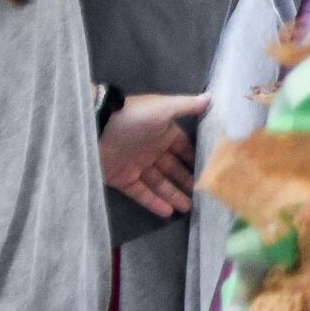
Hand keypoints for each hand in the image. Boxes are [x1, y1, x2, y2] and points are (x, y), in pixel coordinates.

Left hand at [101, 93, 207, 217]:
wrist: (97, 128)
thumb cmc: (135, 116)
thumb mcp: (164, 107)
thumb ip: (188, 106)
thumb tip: (211, 98)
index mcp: (163, 133)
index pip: (184, 149)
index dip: (196, 160)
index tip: (212, 172)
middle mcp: (152, 150)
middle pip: (173, 169)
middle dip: (187, 181)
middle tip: (203, 197)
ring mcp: (137, 166)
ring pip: (159, 183)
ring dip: (173, 195)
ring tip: (189, 209)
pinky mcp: (123, 179)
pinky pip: (141, 193)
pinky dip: (153, 202)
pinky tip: (168, 213)